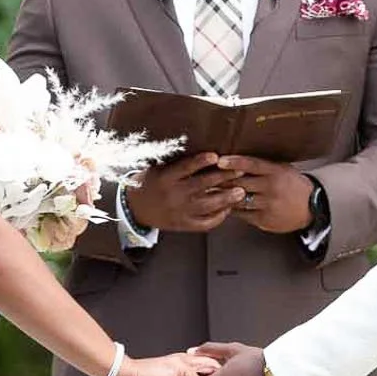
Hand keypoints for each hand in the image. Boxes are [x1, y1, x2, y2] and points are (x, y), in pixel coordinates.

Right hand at [125, 153, 244, 232]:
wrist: (135, 209)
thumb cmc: (150, 183)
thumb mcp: (158, 169)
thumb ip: (176, 162)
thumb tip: (200, 150)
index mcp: (165, 178)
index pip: (185, 168)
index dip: (200, 162)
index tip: (215, 156)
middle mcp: (173, 195)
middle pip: (202, 185)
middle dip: (222, 177)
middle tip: (240, 170)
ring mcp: (179, 212)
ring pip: (207, 205)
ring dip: (225, 198)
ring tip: (240, 191)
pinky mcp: (183, 225)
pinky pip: (203, 223)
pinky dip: (217, 217)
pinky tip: (227, 209)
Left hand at [217, 156, 313, 233]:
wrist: (312, 207)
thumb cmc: (294, 185)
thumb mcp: (282, 169)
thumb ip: (262, 166)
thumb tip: (238, 159)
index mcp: (275, 172)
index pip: (252, 164)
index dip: (234, 162)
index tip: (220, 160)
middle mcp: (271, 188)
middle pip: (240, 183)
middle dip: (221, 180)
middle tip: (205, 177)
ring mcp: (267, 205)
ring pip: (238, 200)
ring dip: (222, 196)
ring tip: (208, 192)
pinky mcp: (264, 220)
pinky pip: (242, 214)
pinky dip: (231, 210)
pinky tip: (222, 206)